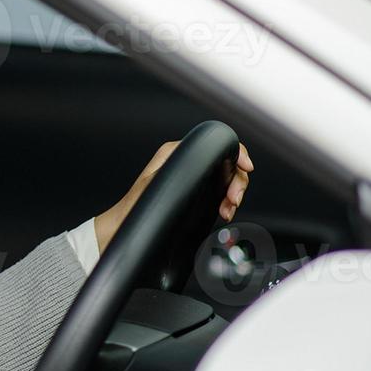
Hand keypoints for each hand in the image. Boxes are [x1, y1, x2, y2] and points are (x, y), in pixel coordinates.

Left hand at [92, 141, 252, 253]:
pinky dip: (227, 202)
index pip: (217, 143)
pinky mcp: (195, 192)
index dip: (237, 154)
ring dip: (233, 194)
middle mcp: (184, 160)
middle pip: (226, 163)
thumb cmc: (136, 207)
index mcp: (176, 151)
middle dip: (236, 181)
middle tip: (233, 200)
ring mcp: (191, 176)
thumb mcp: (160, 181)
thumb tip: (204, 158)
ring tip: (227, 209)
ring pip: (226, 179)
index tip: (246, 167)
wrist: (124, 227)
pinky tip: (224, 212)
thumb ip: (182, 166)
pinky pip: (219, 192)